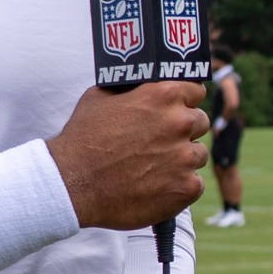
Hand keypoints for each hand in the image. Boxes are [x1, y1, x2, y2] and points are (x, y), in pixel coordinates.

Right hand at [48, 82, 209, 229]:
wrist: (72, 183)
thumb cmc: (83, 139)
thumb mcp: (100, 97)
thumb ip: (132, 90)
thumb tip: (143, 85)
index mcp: (163, 95)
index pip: (196, 91)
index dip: (185, 101)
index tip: (177, 110)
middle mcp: (180, 123)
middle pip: (200, 122)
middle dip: (184, 130)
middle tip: (162, 142)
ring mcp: (185, 157)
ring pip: (198, 154)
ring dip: (183, 159)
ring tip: (154, 167)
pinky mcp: (186, 187)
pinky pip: (195, 183)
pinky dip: (180, 185)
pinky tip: (157, 187)